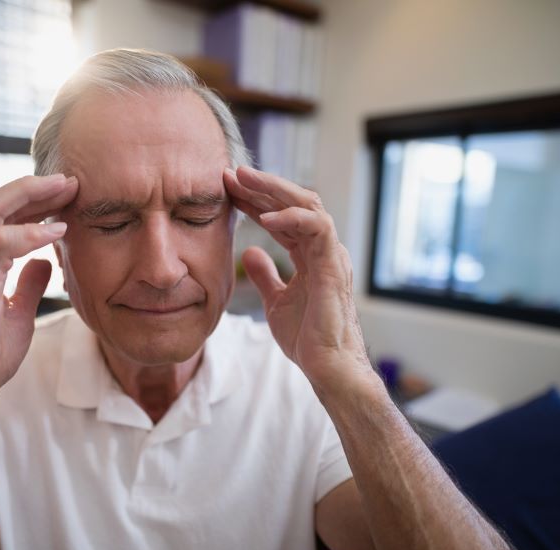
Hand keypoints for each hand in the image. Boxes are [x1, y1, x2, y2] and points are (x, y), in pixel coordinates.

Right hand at [0, 174, 78, 415]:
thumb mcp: (19, 313)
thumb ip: (29, 284)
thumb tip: (45, 261)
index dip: (31, 203)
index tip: (64, 196)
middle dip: (31, 188)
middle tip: (69, 180)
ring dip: (29, 196)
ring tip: (65, 190)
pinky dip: (30, 232)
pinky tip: (57, 232)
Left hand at [224, 167, 375, 394]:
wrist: (327, 367)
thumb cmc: (308, 338)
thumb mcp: (276, 302)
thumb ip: (265, 276)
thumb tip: (249, 253)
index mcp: (310, 255)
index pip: (281, 217)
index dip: (254, 202)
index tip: (226, 189)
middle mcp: (323, 249)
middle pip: (294, 202)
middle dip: (262, 186)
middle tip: (231, 172)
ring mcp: (331, 254)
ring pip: (307, 204)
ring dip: (274, 190)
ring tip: (244, 180)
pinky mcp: (334, 265)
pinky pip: (318, 228)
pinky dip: (292, 218)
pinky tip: (265, 219)